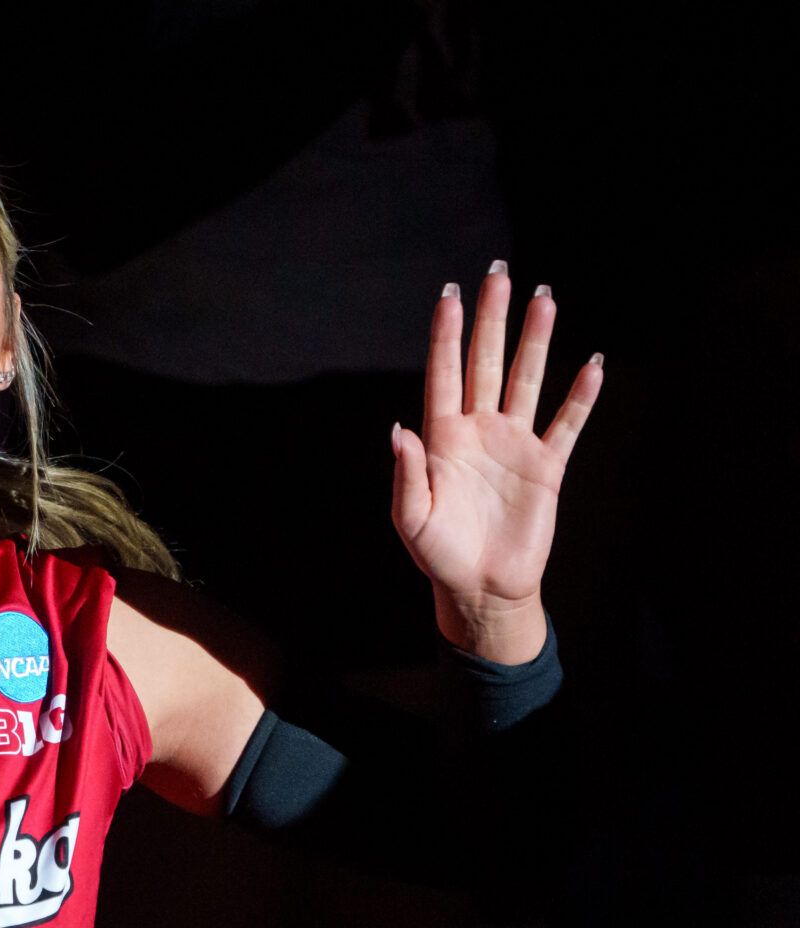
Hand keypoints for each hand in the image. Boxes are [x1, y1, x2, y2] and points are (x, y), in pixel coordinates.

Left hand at [390, 264, 602, 662]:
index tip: (450, 295)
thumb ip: (406, 476)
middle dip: (492, 319)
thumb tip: (400, 431)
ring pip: (526, 380)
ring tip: (544, 299)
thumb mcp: (410, 519)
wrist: (480, 588)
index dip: (446, 335)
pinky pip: (566, 424)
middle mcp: (479, 431)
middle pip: (486, 362)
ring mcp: (514, 444)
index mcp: (442, 438)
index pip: (444, 374)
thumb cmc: (438, 555)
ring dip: (536, 341)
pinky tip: (591, 364)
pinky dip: (580, 396)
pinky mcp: (546, 466)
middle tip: (500, 274)